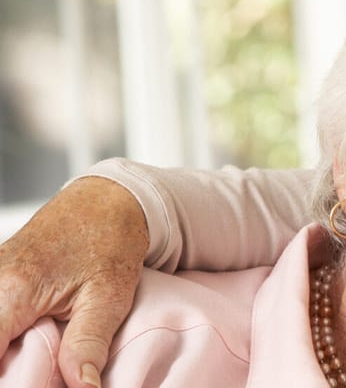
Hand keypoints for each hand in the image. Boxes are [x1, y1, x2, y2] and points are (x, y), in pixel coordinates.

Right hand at [0, 177, 148, 387]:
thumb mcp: (108, 297)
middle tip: (32, 377)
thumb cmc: (109, 241)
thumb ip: (89, 345)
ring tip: (31, 367)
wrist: (106, 202)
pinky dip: (4, 334)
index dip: (1, 375)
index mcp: (13, 289)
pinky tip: (20, 347)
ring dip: (3, 350)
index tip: (23, 384)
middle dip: (3, 366)